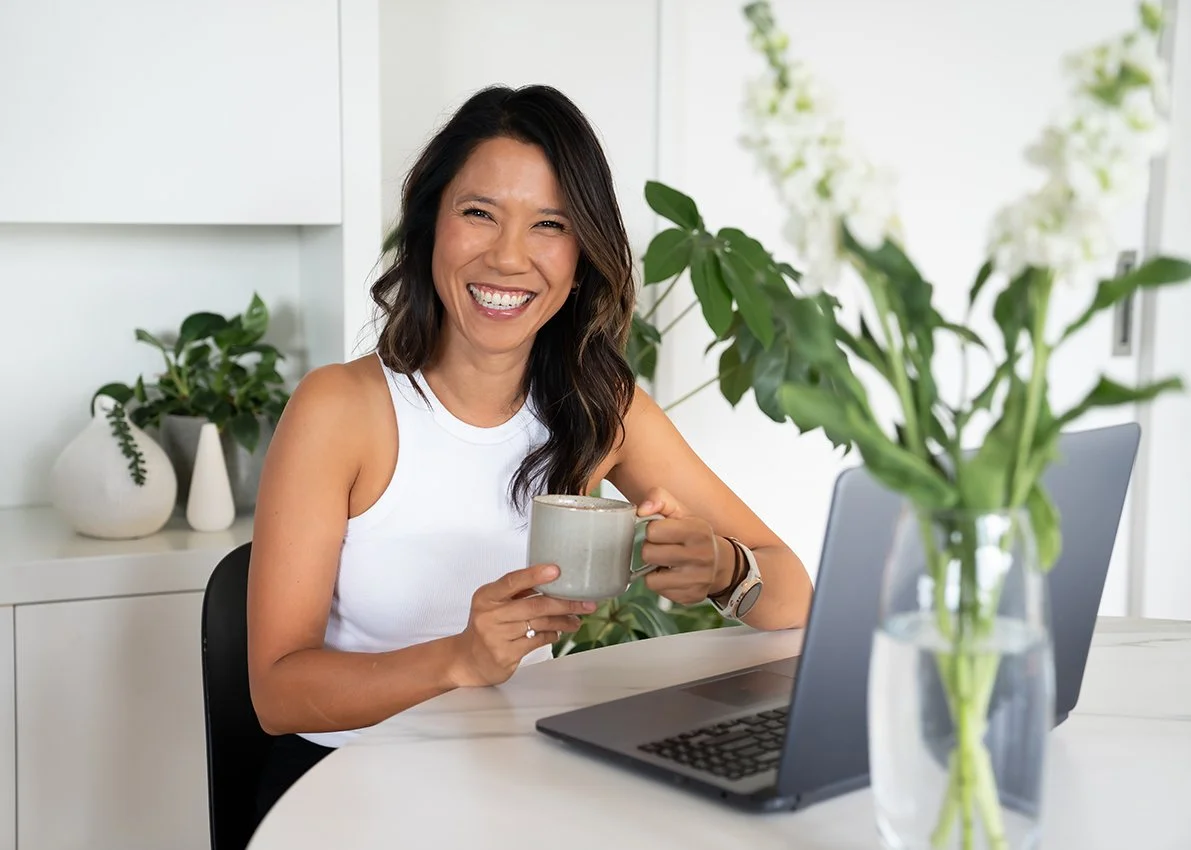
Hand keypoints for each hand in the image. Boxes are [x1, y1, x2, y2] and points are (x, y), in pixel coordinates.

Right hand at [448, 563, 596, 687]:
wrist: (468, 660)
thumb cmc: (487, 626)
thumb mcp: (493, 604)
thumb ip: (517, 593)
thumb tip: (554, 581)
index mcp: (487, 596)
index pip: (513, 581)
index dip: (535, 574)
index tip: (556, 569)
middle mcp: (489, 614)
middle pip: (535, 605)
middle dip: (565, 603)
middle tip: (584, 603)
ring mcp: (496, 636)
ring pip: (540, 624)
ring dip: (563, 621)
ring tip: (576, 620)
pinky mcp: (505, 654)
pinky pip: (537, 641)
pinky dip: (552, 635)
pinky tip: (558, 632)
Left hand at [638, 487, 733, 604]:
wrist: (722, 562)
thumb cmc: (695, 535)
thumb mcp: (682, 512)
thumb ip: (659, 499)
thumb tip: (642, 510)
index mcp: (697, 530)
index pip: (653, 530)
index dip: (653, 530)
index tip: (662, 532)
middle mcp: (700, 555)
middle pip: (648, 554)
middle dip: (651, 550)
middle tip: (662, 548)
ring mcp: (697, 579)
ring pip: (651, 579)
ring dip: (653, 570)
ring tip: (665, 563)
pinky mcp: (691, 596)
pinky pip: (660, 592)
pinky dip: (662, 584)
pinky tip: (673, 576)